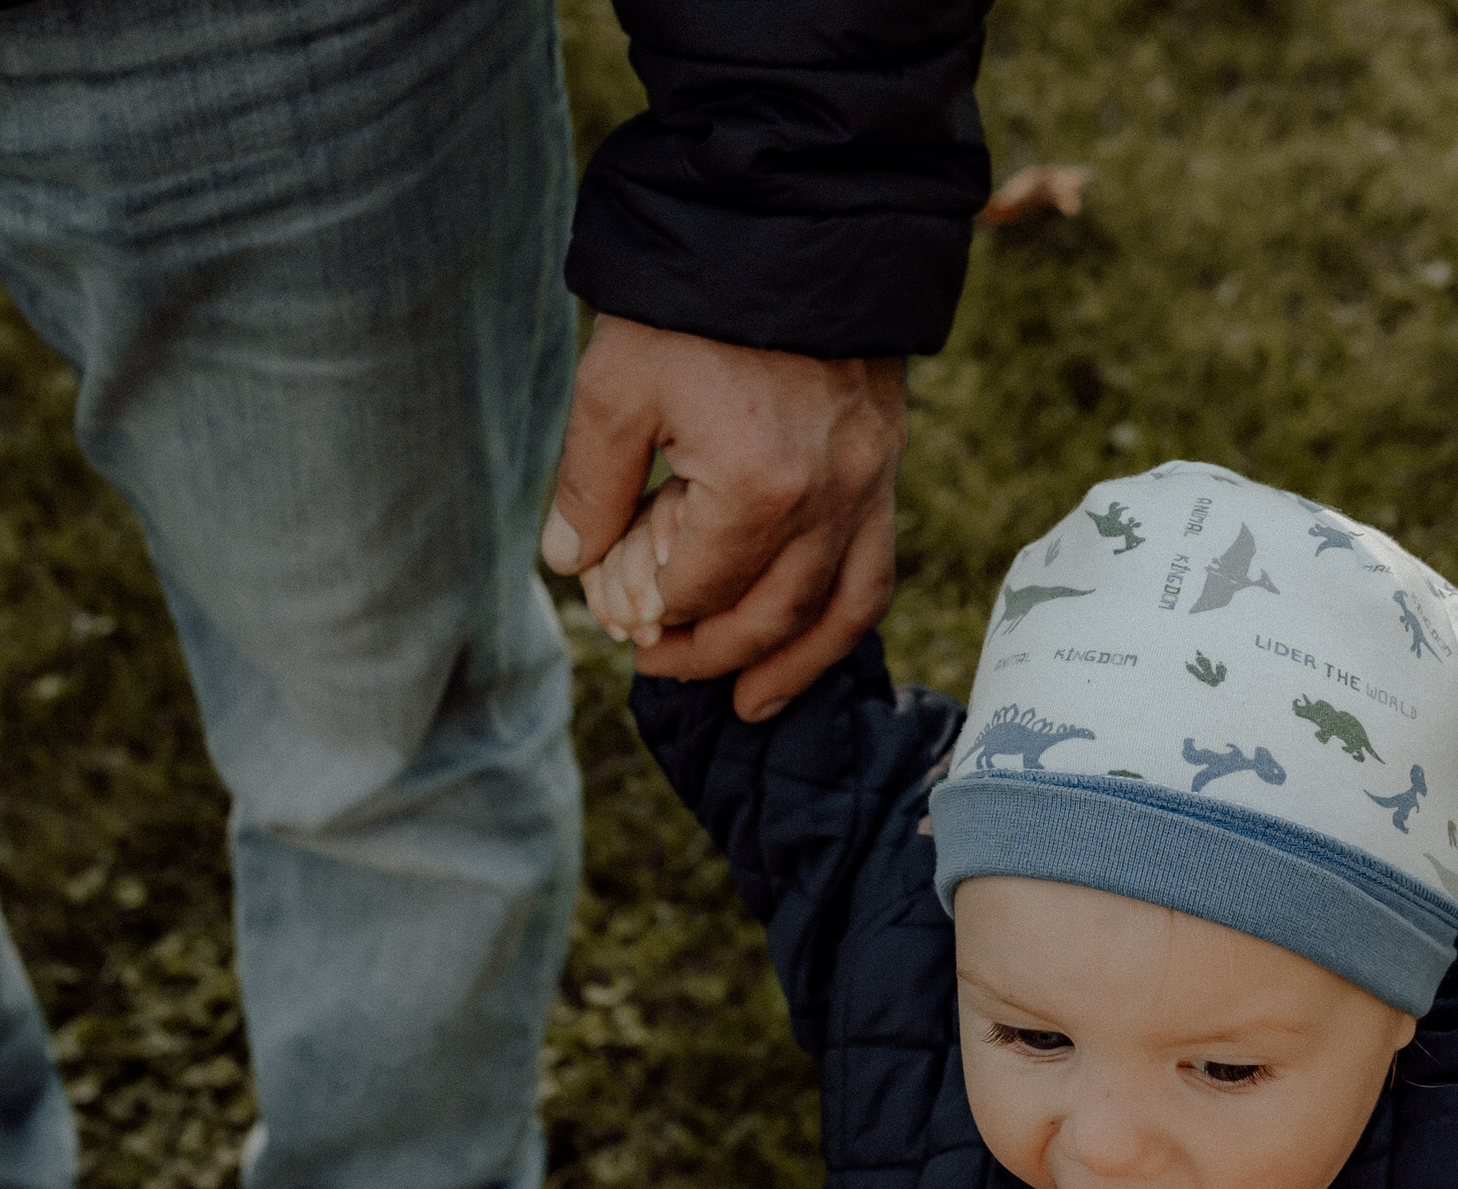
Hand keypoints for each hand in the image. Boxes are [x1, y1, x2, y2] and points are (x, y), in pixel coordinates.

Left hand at [540, 314, 908, 715]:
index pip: (700, 589)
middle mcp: (827, 501)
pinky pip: (875, 567)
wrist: (792, 218)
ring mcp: (868, 484)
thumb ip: (592, 484)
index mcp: (756, 489)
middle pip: (770, 615)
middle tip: (660, 663)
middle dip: (711, 653)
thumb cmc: (693, 302)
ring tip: (753, 702)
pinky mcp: (885, 464)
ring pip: (840, 608)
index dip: (653, 613)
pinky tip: (813, 639)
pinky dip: (844, 615)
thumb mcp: (616, 385)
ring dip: (795, 665)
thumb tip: (571, 565)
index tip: (616, 616)